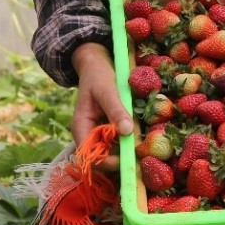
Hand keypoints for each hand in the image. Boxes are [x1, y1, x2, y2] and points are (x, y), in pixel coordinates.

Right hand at [71, 42, 135, 171]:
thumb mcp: (107, 90)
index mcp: (81, 127)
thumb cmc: (98, 75)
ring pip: (112, 150)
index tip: (127, 158)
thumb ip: (115, 110)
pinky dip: (128, 140)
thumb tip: (127, 132)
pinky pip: (118, 140)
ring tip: (143, 148)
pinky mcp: (109, 127)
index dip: (106, 161)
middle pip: (101, 157)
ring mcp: (98, 131)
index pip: (89, 155)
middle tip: (140, 156)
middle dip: (119, 158)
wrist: (96, 63)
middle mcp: (88, 133)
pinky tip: (140, 136)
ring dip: (126, 150)